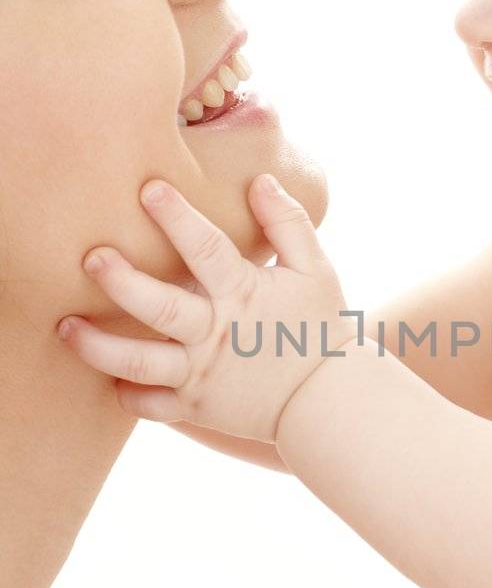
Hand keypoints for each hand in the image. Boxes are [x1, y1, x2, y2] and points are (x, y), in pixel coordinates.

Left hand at [57, 174, 355, 442]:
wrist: (329, 401)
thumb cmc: (321, 327)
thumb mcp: (314, 269)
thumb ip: (288, 222)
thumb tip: (259, 180)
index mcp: (243, 295)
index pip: (206, 249)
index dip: (177, 217)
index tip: (149, 188)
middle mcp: (215, 334)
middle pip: (159, 307)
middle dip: (122, 282)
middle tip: (92, 258)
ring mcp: (201, 375)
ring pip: (139, 363)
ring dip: (98, 346)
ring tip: (67, 327)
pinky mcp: (196, 408)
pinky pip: (150, 406)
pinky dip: (127, 394)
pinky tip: (108, 375)